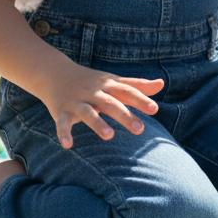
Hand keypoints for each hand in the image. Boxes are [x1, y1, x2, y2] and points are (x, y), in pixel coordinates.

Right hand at [35, 60, 163, 148]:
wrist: (55, 73)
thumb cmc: (91, 81)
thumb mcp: (114, 81)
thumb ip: (137, 85)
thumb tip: (161, 84)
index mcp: (108, 85)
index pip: (127, 91)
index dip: (141, 99)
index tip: (154, 109)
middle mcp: (94, 93)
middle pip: (111, 103)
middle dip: (125, 115)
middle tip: (140, 129)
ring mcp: (77, 102)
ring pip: (88, 112)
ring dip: (98, 123)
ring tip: (109, 136)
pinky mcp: (62, 111)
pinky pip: (62, 123)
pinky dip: (64, 133)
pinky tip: (68, 145)